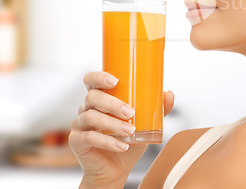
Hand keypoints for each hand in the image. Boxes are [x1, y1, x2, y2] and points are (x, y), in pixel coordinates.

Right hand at [69, 71, 174, 186]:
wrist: (116, 169)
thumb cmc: (128, 141)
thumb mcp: (145, 123)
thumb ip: (156, 109)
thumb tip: (168, 94)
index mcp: (100, 98)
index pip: (91, 79)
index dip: (99, 76)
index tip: (115, 80)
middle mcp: (86, 108)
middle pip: (92, 97)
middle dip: (112, 103)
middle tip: (131, 112)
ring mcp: (80, 124)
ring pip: (90, 116)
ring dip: (112, 124)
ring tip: (130, 132)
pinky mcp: (77, 141)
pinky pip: (89, 137)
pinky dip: (108, 142)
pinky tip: (122, 146)